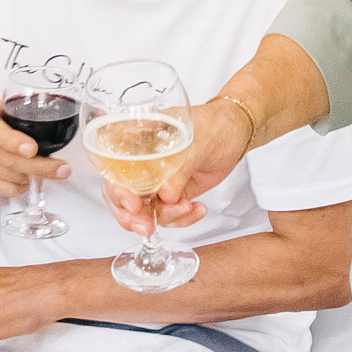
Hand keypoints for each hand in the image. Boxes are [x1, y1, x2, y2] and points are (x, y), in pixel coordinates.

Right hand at [0, 98, 69, 199]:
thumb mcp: (1, 110)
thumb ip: (22, 114)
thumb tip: (57, 123)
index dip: (14, 142)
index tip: (32, 149)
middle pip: (7, 158)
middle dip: (39, 166)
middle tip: (60, 169)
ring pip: (7, 176)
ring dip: (31, 178)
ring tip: (45, 172)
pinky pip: (1, 189)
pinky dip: (19, 188)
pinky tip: (26, 181)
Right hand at [116, 99, 245, 233]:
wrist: (237, 133)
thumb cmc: (213, 124)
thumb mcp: (195, 141)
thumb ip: (179, 169)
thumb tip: (165, 195)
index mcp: (136, 143)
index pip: (114, 170)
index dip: (117, 190)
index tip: (133, 204)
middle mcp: (141, 165)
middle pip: (121, 197)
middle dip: (132, 216)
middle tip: (147, 226)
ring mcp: (156, 182)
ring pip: (144, 212)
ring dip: (165, 217)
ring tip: (188, 208)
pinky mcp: (173, 196)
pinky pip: (168, 215)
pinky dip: (182, 218)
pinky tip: (198, 209)